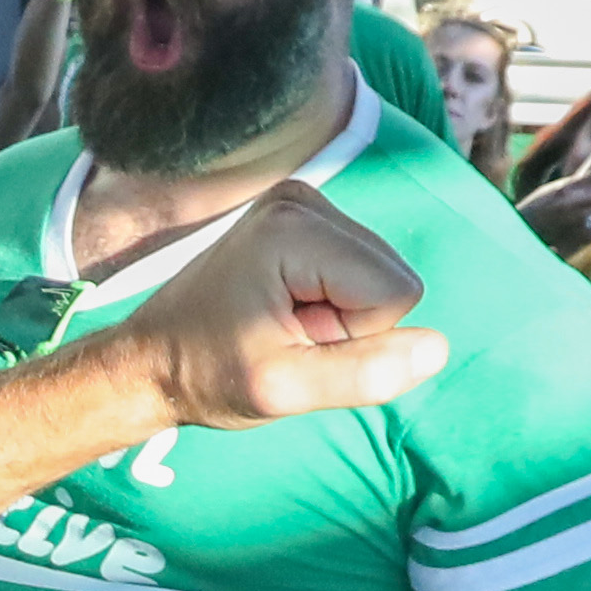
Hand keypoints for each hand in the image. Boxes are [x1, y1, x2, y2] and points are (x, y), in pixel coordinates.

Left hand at [105, 176, 440, 433]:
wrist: (154, 358)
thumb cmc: (208, 375)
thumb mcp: (284, 390)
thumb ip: (363, 373)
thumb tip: (437, 348)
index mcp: (295, 230)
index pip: (396, 292)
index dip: (357, 336)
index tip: (295, 341)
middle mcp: (302, 200)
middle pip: (393, 277)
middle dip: (350, 323)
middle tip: (285, 335)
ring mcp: (302, 204)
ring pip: (380, 276)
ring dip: (339, 315)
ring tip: (279, 324)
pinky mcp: (302, 219)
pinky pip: (360, 271)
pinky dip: (330, 302)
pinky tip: (283, 309)